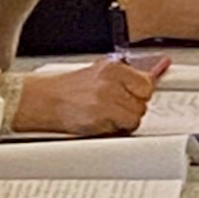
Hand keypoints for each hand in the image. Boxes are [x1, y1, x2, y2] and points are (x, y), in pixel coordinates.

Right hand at [13, 57, 163, 135]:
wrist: (46, 101)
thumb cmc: (69, 89)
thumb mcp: (98, 72)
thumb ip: (125, 77)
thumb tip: (152, 78)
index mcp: (112, 68)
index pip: (146, 83)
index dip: (141, 93)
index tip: (136, 95)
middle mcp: (110, 83)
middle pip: (143, 102)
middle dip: (132, 107)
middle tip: (117, 107)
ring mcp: (106, 102)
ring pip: (135, 117)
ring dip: (125, 120)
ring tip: (109, 115)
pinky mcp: (100, 119)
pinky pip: (122, 129)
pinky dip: (115, 129)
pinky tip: (103, 122)